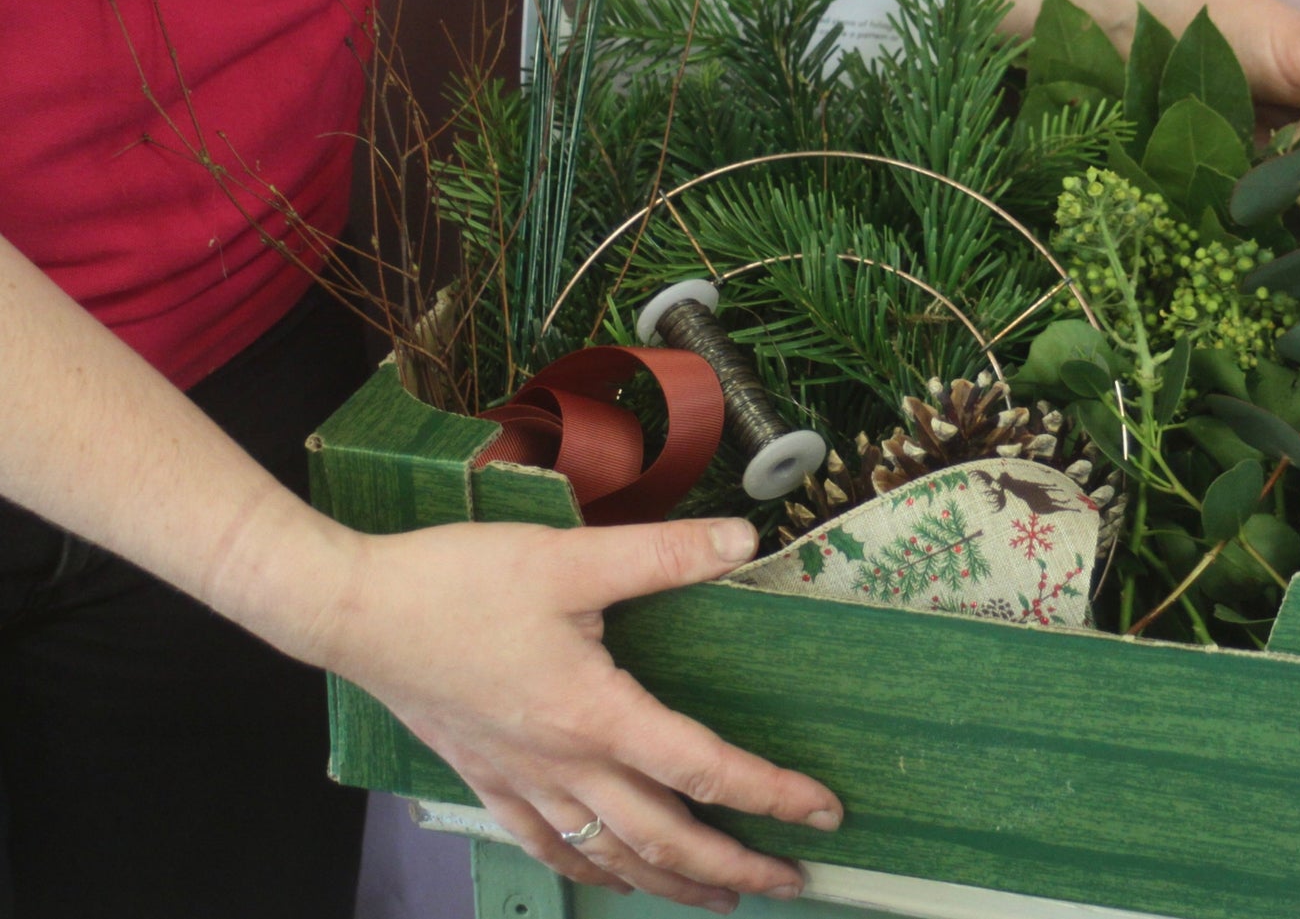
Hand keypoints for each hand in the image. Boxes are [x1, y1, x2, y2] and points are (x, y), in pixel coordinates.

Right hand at [310, 517, 839, 911]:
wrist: (352, 610)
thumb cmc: (456, 581)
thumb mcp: (570, 556)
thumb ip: (664, 553)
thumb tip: (744, 539)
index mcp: (594, 715)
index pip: (704, 770)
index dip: (771, 795)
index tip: (823, 813)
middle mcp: (563, 765)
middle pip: (665, 839)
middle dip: (734, 867)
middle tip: (794, 879)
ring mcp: (520, 781)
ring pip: (610, 856)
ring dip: (672, 883)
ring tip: (722, 899)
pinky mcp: (485, 778)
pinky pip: (548, 846)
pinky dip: (594, 869)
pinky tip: (614, 876)